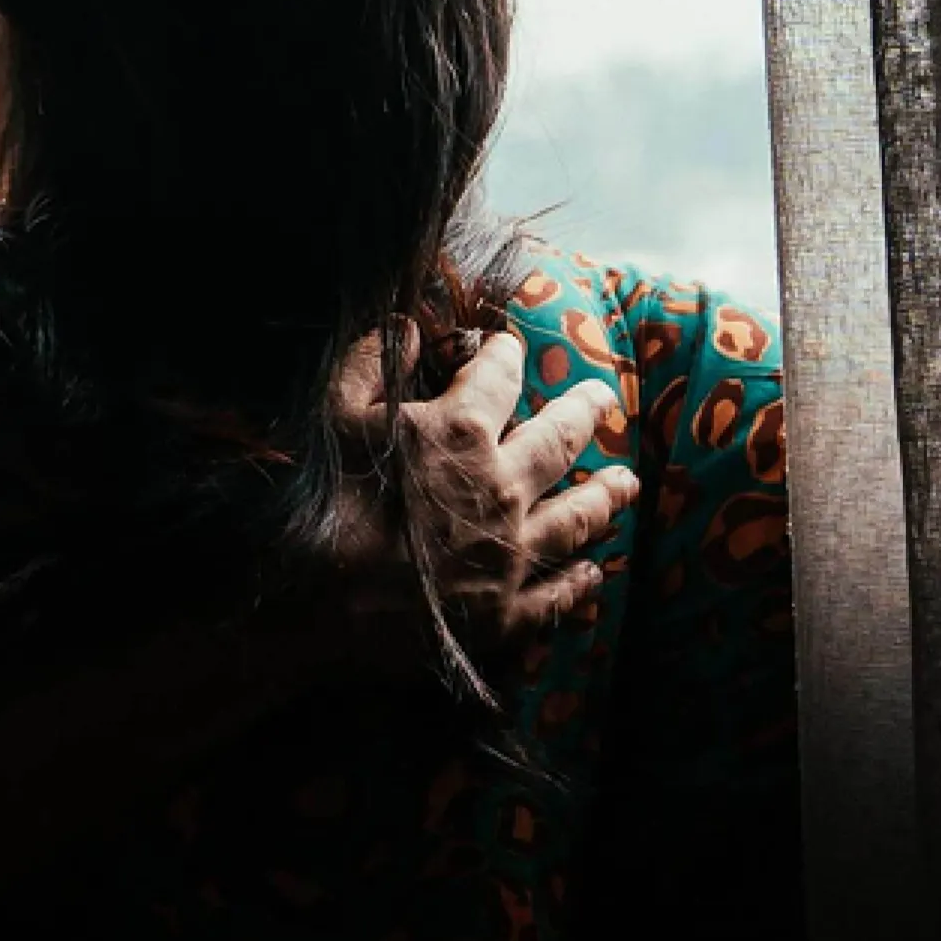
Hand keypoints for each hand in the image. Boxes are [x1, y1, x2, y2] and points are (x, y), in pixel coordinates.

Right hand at [313, 328, 633, 694]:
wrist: (314, 606)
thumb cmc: (319, 503)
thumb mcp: (331, 414)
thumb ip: (372, 363)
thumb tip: (407, 326)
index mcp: (460, 431)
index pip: (497, 376)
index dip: (504, 355)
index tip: (510, 346)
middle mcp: (502, 488)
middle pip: (559, 441)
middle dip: (583, 413)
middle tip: (604, 399)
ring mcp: (510, 554)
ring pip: (576, 518)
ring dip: (604, 496)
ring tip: (626, 483)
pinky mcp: (505, 614)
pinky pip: (557, 595)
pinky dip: (580, 581)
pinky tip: (595, 573)